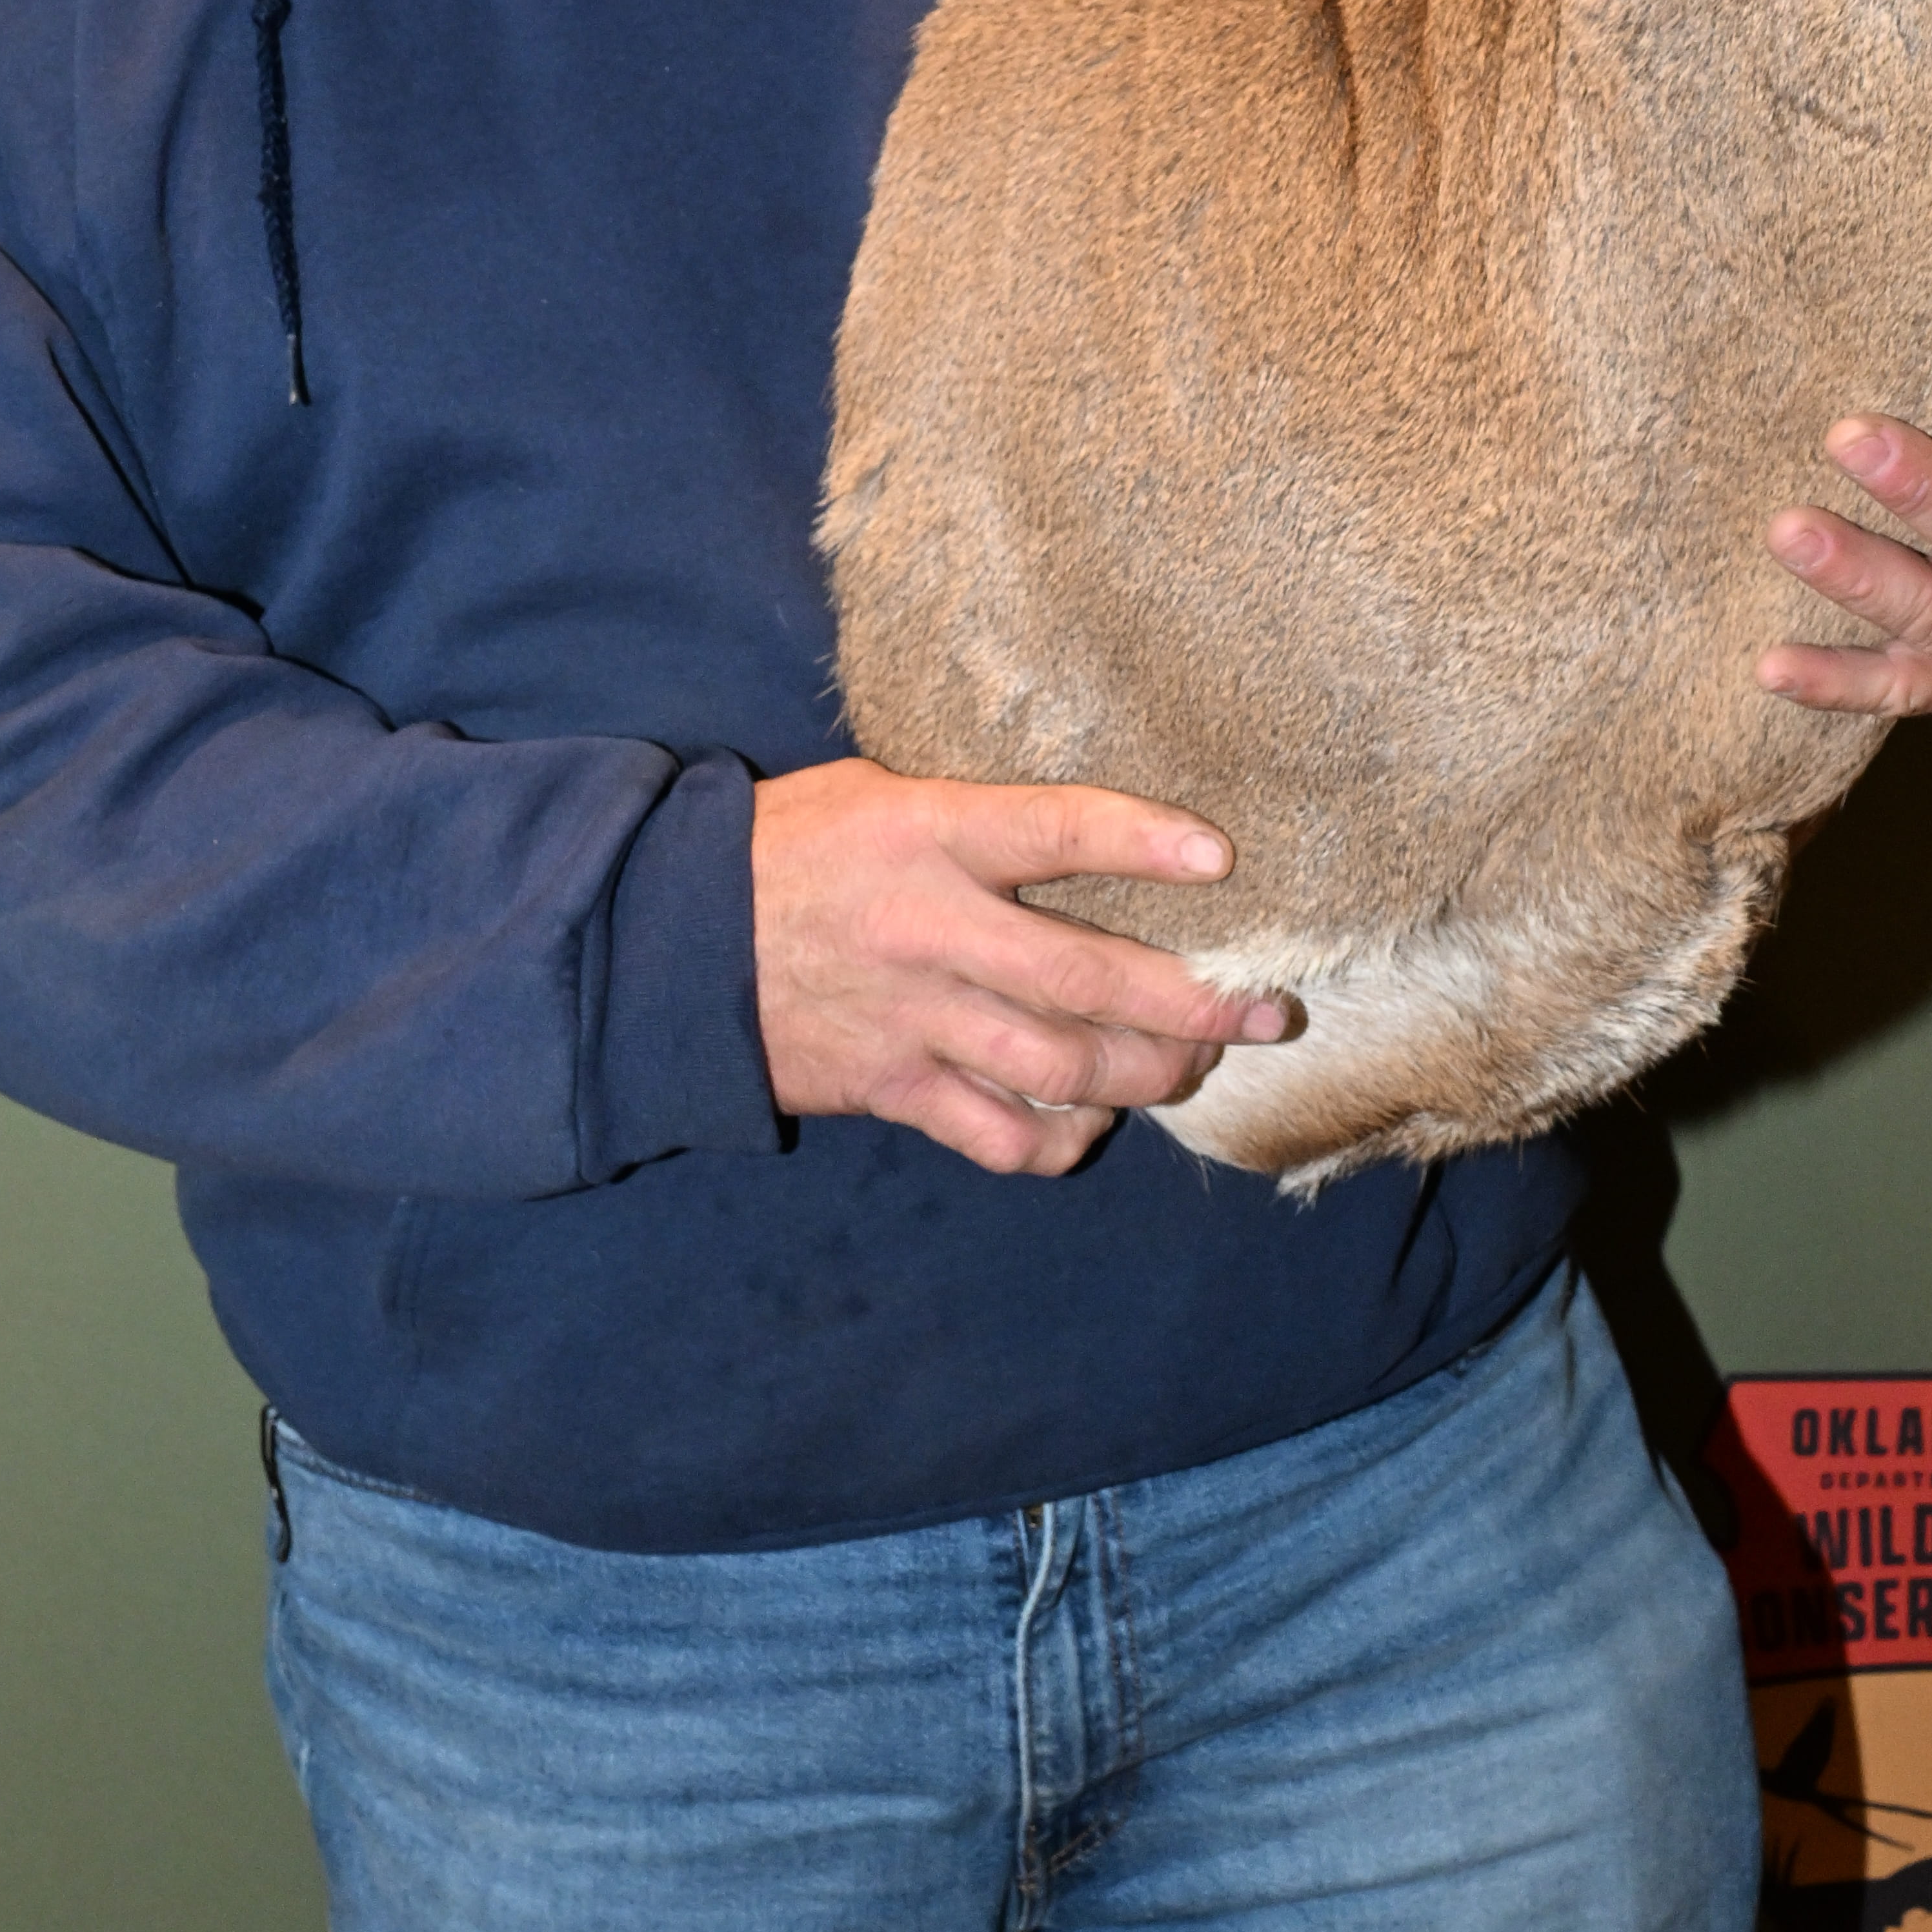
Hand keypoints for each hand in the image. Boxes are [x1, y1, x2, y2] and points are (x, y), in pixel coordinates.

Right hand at [748, 759, 1296, 1179]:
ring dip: (1149, 1075)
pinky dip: (1062, 1138)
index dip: (1143, 840)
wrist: (665, 941)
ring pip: (1061, 1067)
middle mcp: (931, 930)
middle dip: (1194, 1003)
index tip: (1221, 855)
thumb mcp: (878, 793)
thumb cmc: (787, 848)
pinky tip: (1093, 1119)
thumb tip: (1088, 831)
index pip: (1055, 831)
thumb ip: (978, 818)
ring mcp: (913, 1019)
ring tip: (1198, 1065)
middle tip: (1266, 1010)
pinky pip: (999, 1135)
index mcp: (928, 835)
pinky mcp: (892, 1087)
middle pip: (1086, 979)